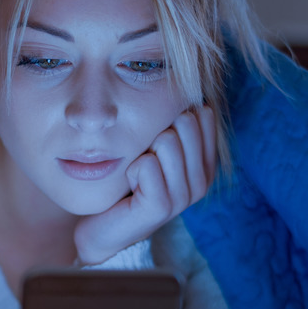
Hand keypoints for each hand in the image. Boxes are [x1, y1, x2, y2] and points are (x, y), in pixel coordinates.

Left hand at [74, 106, 216, 264]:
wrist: (101, 226)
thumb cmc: (127, 181)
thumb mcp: (153, 146)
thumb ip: (172, 120)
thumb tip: (182, 81)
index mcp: (206, 163)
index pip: (203, 113)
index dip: (170, 117)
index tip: (155, 142)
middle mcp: (203, 180)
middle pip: (185, 122)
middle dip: (154, 133)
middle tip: (144, 161)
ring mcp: (185, 196)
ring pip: (166, 141)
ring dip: (141, 153)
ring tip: (137, 176)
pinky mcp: (162, 208)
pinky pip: (146, 165)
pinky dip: (131, 170)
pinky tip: (130, 187)